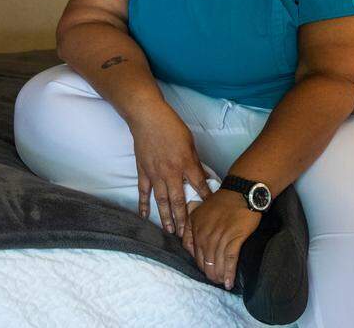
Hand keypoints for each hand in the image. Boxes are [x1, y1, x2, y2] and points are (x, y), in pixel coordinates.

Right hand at [128, 105, 212, 242]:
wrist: (148, 117)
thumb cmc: (171, 126)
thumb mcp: (190, 142)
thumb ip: (195, 161)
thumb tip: (202, 176)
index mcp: (186, 164)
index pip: (199, 186)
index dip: (206, 200)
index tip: (211, 213)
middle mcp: (171, 173)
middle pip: (179, 201)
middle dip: (184, 219)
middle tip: (187, 236)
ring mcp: (155, 174)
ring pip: (162, 201)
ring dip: (166, 217)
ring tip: (170, 232)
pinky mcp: (143, 171)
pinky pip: (143, 192)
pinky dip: (143, 205)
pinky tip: (144, 217)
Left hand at [188, 188, 260, 289]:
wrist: (241, 191)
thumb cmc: (224, 201)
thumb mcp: (202, 210)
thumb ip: (194, 227)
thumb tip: (192, 246)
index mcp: (195, 225)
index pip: (193, 252)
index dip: (200, 264)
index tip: (206, 268)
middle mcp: (204, 232)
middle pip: (204, 260)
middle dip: (209, 272)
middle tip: (215, 279)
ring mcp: (218, 236)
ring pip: (216, 262)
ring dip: (219, 275)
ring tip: (222, 283)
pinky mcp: (233, 238)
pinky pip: (229, 260)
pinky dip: (229, 272)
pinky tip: (229, 282)